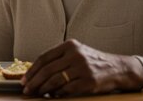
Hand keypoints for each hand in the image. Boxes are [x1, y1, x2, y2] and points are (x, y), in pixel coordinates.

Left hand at [22, 39, 142, 97]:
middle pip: (47, 69)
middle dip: (34, 81)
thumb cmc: (93, 62)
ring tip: (38, 94)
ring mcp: (83, 67)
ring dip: (44, 89)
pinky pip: (68, 89)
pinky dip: (58, 94)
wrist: (118, 68)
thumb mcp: (77, 53)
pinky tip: (53, 96)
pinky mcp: (89, 81)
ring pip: (55, 80)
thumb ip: (59, 59)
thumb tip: (36, 73)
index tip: (24, 80)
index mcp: (69, 45)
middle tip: (27, 90)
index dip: (32, 70)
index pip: (44, 58)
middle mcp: (75, 54)